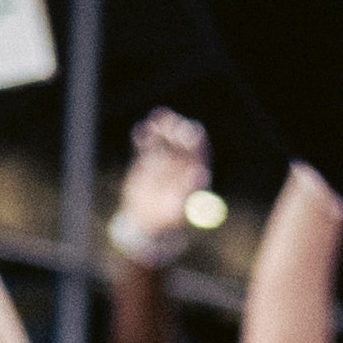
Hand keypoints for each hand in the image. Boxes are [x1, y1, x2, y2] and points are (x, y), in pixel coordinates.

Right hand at [111, 110, 208, 262]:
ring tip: (156, 120)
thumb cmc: (166, 219)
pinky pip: (145, 143)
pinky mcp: (146, 157)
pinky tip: (141, 132)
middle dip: (178, 130)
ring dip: (162, 127)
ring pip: (164, 137)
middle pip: (182, 140)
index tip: (191, 134)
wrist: (144, 221)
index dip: (196, 141)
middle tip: (173, 125)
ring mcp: (164, 158)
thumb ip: (189, 192)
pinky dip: (144, 135)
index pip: (199, 151)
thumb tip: (201, 176)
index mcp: (195, 173)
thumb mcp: (179, 210)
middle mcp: (182, 162)